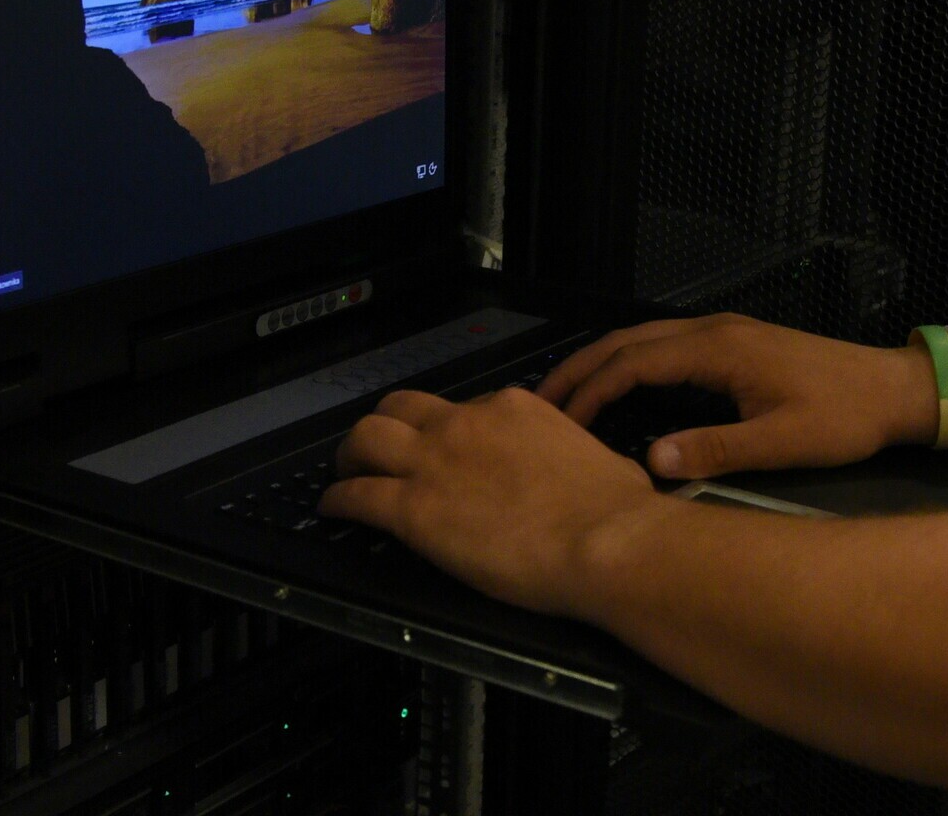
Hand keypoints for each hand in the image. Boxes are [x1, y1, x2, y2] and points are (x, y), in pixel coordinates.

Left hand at [318, 388, 658, 616]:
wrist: (607, 540)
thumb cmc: (615, 510)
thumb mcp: (596, 458)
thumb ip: (569, 456)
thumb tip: (578, 472)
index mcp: (512, 409)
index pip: (462, 408)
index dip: (447, 430)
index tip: (444, 450)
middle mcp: (466, 424)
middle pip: (401, 407)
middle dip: (384, 426)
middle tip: (376, 449)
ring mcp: (435, 463)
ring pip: (367, 437)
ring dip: (350, 454)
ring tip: (345, 471)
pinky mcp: (415, 510)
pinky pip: (358, 495)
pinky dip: (338, 501)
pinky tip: (333, 509)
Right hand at [537, 314, 938, 479]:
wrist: (895, 389)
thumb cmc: (844, 417)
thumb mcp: (783, 443)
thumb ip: (716, 450)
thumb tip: (652, 463)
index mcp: (717, 350)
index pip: (633, 365)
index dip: (592, 392)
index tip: (561, 424)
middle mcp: (712, 331)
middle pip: (627, 341)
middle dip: (580, 369)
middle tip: (540, 402)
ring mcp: (722, 332)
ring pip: (643, 338)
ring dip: (602, 363)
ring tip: (567, 394)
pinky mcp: (733, 341)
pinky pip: (663, 344)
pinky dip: (629, 362)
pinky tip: (620, 385)